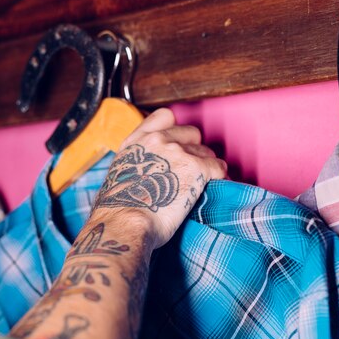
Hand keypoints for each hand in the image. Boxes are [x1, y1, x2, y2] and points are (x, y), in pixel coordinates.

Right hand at [92, 108, 226, 247]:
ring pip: (206, 152)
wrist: (127, 221)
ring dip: (206, 167)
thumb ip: (136, 166)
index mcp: (137, 142)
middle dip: (194, 150)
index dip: (176, 131)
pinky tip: (214, 188)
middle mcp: (158, 140)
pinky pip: (219, 167)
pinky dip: (219, 178)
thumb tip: (145, 177)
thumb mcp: (119, 177)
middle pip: (191, 133)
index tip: (178, 145)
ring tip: (202, 184)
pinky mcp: (197, 168)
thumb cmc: (119, 210)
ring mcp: (179, 152)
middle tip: (191, 170)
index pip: (165, 116)